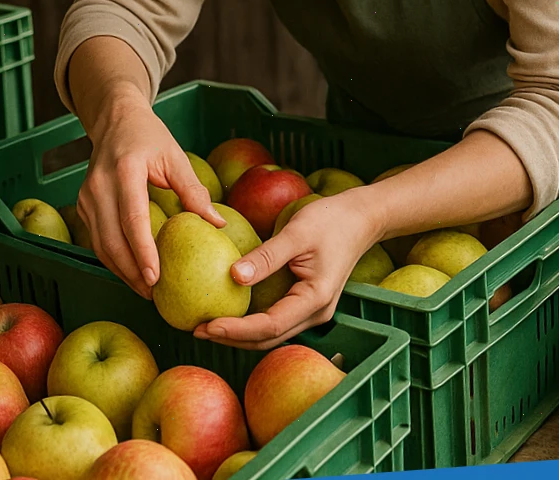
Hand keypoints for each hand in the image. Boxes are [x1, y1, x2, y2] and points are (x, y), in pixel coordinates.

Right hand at [76, 98, 226, 298]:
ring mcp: (86, 196)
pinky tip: (132, 271)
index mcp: (124, 170)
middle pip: (112, 240)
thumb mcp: (175, 156)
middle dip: (131, 271)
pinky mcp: (83, 205)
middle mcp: (99, 185)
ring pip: (100, 245)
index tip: (155, 277)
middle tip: (154, 294)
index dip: (143, 251)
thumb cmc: (149, 137)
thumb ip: (193, 190)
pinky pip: (97, 239)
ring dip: (121, 271)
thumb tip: (218, 224)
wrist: (115, 120)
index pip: (132, 219)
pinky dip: (113, 259)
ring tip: (145, 290)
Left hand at [194, 189, 381, 350]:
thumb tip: (232, 276)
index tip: (207, 325)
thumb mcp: (296, 233)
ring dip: (239, 334)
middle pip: (268, 338)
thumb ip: (266, 257)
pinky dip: (251, 323)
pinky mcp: (306, 304)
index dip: (236, 330)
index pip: (270, 326)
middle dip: (232, 338)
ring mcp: (312, 311)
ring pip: (271, 334)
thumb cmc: (331, 221)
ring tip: (206, 327)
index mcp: (315, 299)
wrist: (361, 219)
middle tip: (196, 330)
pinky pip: (275, 321)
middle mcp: (315, 313)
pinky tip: (230, 313)